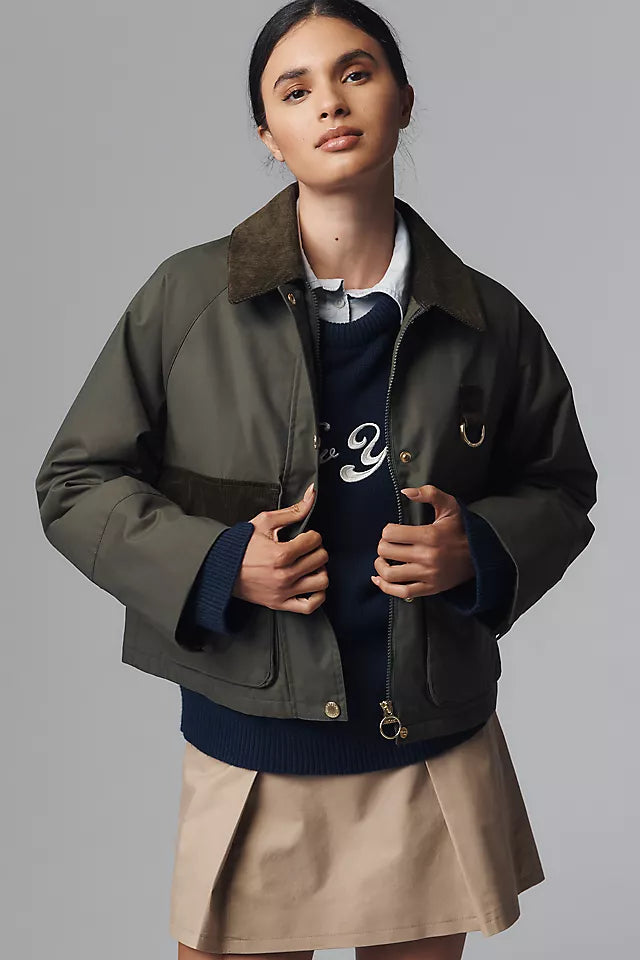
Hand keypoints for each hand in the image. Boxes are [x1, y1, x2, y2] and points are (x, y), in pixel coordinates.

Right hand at [232, 483, 328, 614]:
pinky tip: (312, 584)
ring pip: (321, 582)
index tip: (305, 536)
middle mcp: (284, 575)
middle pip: (321, 559)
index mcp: (280, 554)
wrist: (222, 569)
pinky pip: (310, 606)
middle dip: (317, 550)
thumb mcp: (264, 523)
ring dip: (320, 571)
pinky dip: (318, 596)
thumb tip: (312, 494)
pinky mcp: (280, 604)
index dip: (312, 535)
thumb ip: (292, 511)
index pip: (315, 541)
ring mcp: (283, 592)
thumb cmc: (241, 545)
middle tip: (307, 549)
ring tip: (310, 566)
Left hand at [371, 484, 474, 600]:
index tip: (392, 531)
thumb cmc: (462, 530)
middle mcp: (428, 556)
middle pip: (386, 552)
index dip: (387, 531)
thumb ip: (429, 493)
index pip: (390, 534)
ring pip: (390, 574)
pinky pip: (402, 592)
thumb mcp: (450, 506)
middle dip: (382, 546)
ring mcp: (428, 575)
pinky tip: (380, 580)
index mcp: (429, 535)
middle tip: (387, 544)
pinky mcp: (430, 588)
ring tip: (382, 561)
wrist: (480, 555)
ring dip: (380, 566)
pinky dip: (386, 588)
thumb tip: (407, 492)